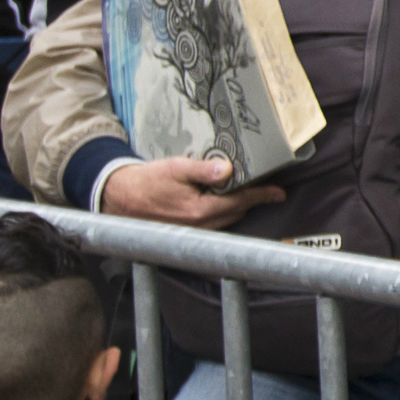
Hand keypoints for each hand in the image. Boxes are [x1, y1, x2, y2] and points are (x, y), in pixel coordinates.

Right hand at [102, 155, 281, 228]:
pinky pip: (214, 223)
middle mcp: (200, 226)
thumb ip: (203, 170)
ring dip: (237, 206)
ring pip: (227, 219)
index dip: (262, 195)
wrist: (119, 198)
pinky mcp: (186, 232)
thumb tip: (227, 169)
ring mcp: (193, 232)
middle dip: (251, 199)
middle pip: (237, 212)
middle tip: (265, 186)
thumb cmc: (147, 182)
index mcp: (201, 211)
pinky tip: (221, 200)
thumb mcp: (176, 168)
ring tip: (245, 191)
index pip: (241, 202)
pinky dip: (223, 212)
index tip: (279, 193)